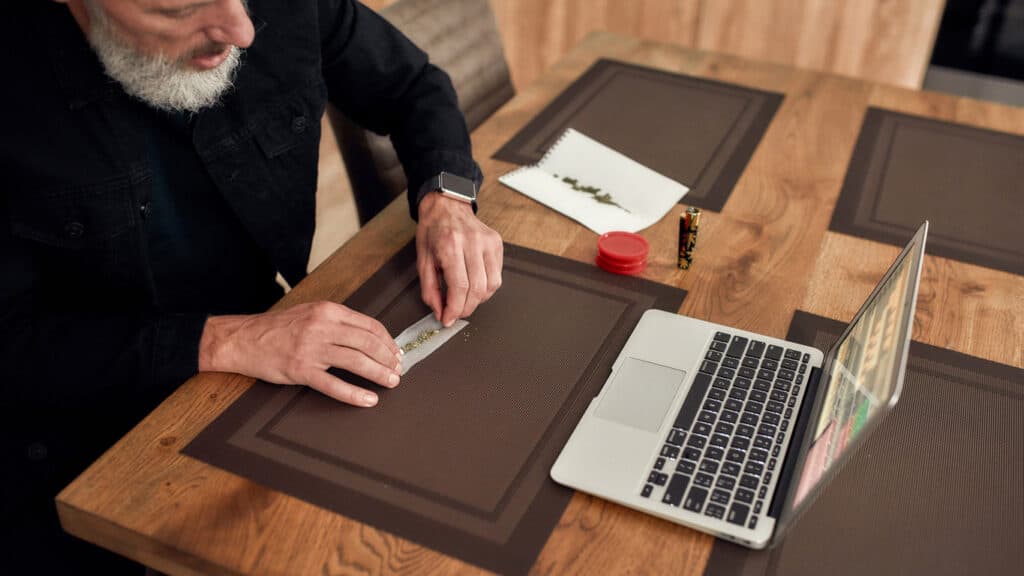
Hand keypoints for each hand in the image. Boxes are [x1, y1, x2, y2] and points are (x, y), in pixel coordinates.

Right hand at [198, 302, 401, 406]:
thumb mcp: (310, 313)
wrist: (242, 339)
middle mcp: (322, 327)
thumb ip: (337, 321)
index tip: (396, 351)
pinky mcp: (301, 370)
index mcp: (327, 311)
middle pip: (367, 343)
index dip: (387, 341)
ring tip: (391, 381)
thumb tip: (367, 335)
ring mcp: (311, 349)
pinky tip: (368, 399)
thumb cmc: (277, 327)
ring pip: (356, 361)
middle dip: (388, 358)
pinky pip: (334, 384)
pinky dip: (355, 393)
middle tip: (398, 369)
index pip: (369, 325)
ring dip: (379, 373)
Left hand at [416, 192, 502, 325]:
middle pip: (477, 289)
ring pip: (492, 285)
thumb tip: (441, 313)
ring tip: (465, 299)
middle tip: (456, 312)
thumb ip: (430, 290)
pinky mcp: (497, 244)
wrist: (447, 206)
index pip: (459, 287)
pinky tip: (475, 285)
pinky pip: (497, 275)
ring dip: (478, 300)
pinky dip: (487, 287)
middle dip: (466, 308)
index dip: (455, 309)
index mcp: (450, 245)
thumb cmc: (433, 232)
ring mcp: (488, 242)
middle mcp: (472, 242)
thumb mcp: (423, 261)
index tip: (448, 319)